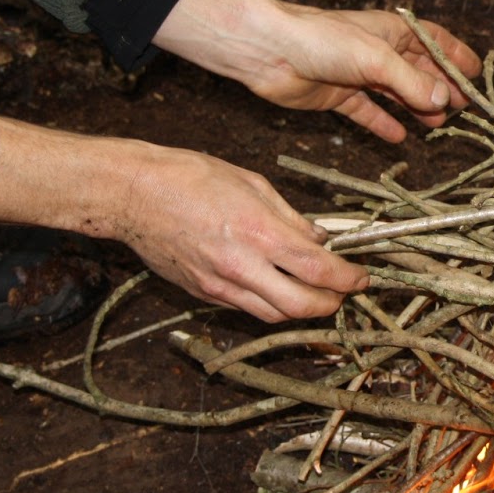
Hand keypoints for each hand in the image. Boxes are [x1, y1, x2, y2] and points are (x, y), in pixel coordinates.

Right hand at [0, 119, 368, 321]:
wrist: (131, 193)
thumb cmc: (189, 177)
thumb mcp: (253, 183)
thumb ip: (290, 218)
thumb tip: (319, 239)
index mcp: (259, 232)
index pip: (319, 270)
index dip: (349, 278)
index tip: (361, 276)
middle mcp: (242, 266)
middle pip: (302, 306)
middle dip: (332, 304)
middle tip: (344, 291)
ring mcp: (220, 285)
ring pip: (275, 315)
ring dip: (302, 309)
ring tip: (316, 292)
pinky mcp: (203, 293)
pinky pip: (247, 308)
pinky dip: (270, 304)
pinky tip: (278, 287)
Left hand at [153, 0, 482, 141]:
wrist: (269, 52)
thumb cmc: (322, 40)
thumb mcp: (376, 60)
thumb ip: (412, 82)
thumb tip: (446, 101)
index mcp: (392, 31)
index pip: (434, 41)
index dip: (457, 57)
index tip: (477, 75)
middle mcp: (378, 51)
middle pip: (419, 70)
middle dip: (442, 88)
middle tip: (465, 109)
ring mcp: (357, 74)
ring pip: (396, 94)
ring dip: (417, 108)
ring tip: (438, 125)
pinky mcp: (338, 95)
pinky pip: (367, 112)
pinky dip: (383, 124)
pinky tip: (398, 139)